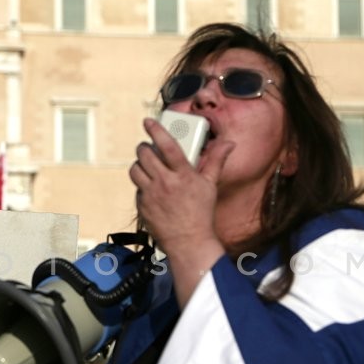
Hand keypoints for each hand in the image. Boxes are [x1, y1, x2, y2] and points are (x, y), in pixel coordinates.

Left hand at [130, 118, 231, 304]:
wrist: (188, 242)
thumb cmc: (201, 213)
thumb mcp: (210, 185)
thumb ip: (216, 161)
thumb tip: (229, 143)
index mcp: (183, 175)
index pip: (167, 145)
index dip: (156, 130)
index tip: (148, 121)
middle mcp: (165, 183)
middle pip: (144, 155)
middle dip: (144, 147)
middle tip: (148, 148)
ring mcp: (151, 195)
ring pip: (135, 170)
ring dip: (139, 165)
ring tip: (147, 167)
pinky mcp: (142, 206)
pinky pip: (137, 188)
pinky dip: (142, 185)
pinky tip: (151, 189)